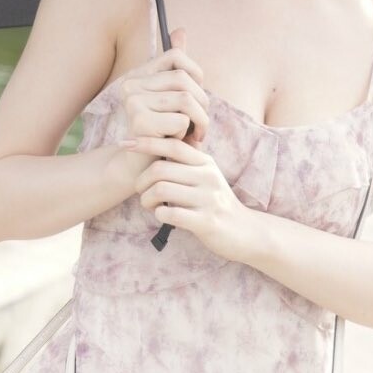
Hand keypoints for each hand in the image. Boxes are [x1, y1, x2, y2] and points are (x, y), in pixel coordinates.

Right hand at [117, 25, 210, 147]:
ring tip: (194, 136)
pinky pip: (180, 120)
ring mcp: (132, 102)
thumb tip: (180, 31)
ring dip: (199, 122)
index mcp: (137, 75)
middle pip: (184, 79)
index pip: (176, 56)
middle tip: (200, 126)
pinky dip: (186, 135)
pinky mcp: (139, 122)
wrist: (140, 169)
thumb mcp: (170, 100)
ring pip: (186, 99)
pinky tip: (176, 144)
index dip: (196, 75)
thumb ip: (175, 68)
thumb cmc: (161, 134)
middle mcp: (130, 84)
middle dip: (202, 104)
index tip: (196, 98)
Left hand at [121, 129, 256, 263]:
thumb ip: (189, 160)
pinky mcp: (206, 222)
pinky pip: (171, 214)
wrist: (247, 233)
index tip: (125, 144)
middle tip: (139, 191)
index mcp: (206, 163)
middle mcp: (208, 177)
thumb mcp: (208, 176)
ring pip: (161, 190)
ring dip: (146, 199)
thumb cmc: (217, 203)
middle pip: (160, 169)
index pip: (172, 144)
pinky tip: (161, 215)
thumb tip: (164, 139)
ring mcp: (208, 199)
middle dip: (141, 181)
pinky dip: (159, 214)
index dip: (146, 142)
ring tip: (149, 205)